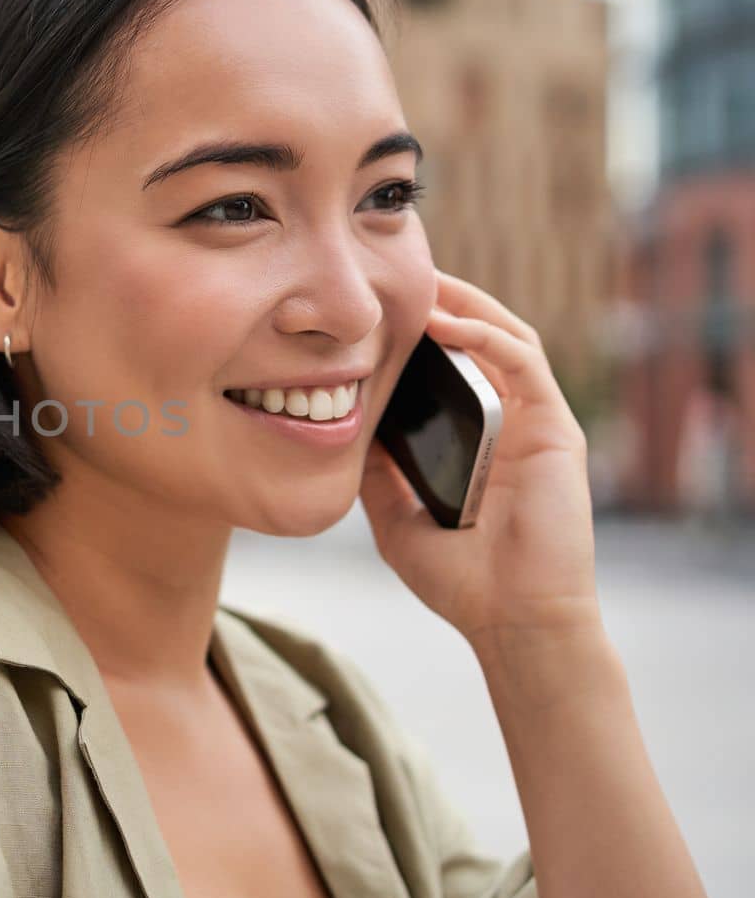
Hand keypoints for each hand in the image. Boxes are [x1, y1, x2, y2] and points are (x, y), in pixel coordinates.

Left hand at [358, 268, 599, 649]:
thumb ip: (376, 474)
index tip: (377, 310)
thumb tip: (343, 432)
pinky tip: (447, 323)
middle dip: (444, 302)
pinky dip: (487, 335)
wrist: (512, 622)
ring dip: (465, 305)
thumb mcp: (396, 518)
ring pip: (506, 337)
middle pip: (482, 340)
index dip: (421, 333)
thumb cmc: (462, 581)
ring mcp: (537, 423)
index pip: (454, 367)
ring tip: (422, 283)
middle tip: (398, 275)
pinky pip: (524, 363)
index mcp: (479, 440)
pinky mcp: (555, 430)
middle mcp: (512, 423)